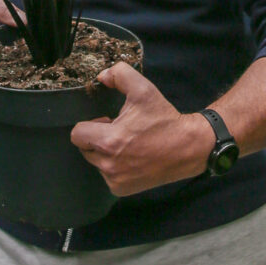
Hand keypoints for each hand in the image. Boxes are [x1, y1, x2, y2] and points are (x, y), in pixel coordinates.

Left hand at [70, 61, 213, 195]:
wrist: (188, 148)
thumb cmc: (164, 119)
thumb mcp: (143, 89)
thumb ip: (119, 74)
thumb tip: (101, 76)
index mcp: (108, 141)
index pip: (77, 134)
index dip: (89, 124)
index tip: (106, 121)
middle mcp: (108, 164)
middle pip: (85, 149)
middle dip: (97, 138)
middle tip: (120, 131)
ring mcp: (115, 180)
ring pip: (96, 162)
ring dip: (106, 153)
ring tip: (128, 145)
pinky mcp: (122, 190)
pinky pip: (107, 175)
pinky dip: (115, 167)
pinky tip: (133, 158)